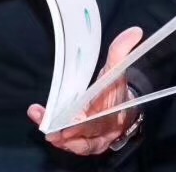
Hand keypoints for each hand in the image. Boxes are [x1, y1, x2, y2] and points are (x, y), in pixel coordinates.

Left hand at [29, 26, 143, 154]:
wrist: (123, 112)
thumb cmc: (116, 91)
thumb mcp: (117, 69)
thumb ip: (121, 51)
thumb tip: (134, 32)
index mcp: (112, 112)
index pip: (99, 119)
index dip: (85, 125)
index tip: (70, 125)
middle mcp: (103, 129)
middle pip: (85, 134)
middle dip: (67, 132)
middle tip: (51, 129)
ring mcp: (93, 139)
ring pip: (75, 142)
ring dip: (58, 135)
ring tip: (42, 121)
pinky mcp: (82, 143)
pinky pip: (68, 143)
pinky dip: (55, 135)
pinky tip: (40, 120)